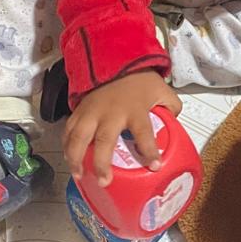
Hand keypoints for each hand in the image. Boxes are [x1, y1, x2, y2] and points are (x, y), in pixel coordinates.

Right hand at [64, 70, 181, 186]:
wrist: (113, 60)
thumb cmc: (137, 80)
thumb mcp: (160, 90)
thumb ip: (171, 106)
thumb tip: (175, 123)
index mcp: (134, 109)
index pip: (144, 132)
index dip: (149, 150)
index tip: (154, 166)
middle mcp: (111, 112)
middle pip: (104, 140)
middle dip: (102, 163)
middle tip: (104, 181)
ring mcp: (92, 111)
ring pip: (79, 137)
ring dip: (76, 158)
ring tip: (79, 175)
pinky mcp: (79, 110)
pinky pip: (68, 130)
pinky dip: (66, 146)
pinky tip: (69, 158)